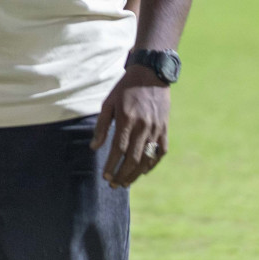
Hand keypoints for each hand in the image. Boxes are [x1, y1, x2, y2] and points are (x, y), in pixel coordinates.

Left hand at [91, 65, 169, 188]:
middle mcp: (143, 126)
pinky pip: (160, 152)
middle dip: (123, 175)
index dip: (111, 165)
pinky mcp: (164, 129)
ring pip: (147, 158)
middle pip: (133, 158)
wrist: (151, 74)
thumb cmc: (124, 89)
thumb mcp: (108, 103)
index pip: (118, 149)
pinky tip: (143, 171)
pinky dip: (152, 164)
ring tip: (126, 183)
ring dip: (136, 174)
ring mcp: (156, 129)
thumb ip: (101, 126)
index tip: (105, 176)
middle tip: (114, 184)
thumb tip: (93, 148)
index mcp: (127, 119)